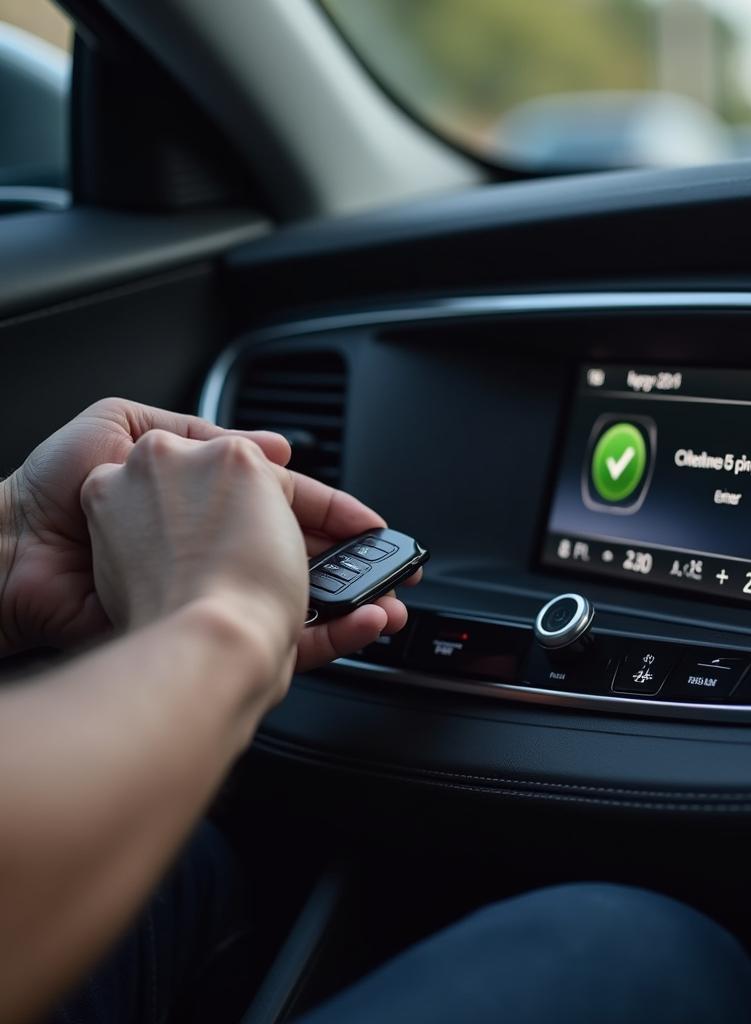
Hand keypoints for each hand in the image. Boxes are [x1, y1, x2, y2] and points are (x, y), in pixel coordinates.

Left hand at [0, 398, 413, 662]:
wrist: (24, 567)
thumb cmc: (56, 496)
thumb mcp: (126, 423)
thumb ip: (206, 430)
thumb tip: (272, 447)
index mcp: (196, 494)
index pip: (286, 497)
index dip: (332, 511)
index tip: (370, 526)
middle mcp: (207, 543)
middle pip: (298, 551)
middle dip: (352, 560)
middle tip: (390, 568)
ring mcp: (205, 589)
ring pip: (298, 597)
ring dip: (351, 600)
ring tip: (385, 599)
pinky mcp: (200, 634)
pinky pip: (278, 638)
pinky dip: (326, 635)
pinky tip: (358, 624)